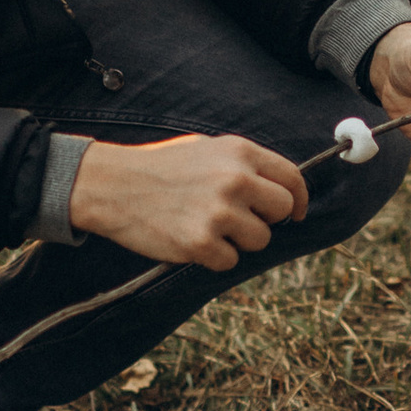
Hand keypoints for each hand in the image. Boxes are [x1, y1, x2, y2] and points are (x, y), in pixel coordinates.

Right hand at [67, 132, 308, 268]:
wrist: (112, 185)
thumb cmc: (160, 167)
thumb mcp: (207, 149)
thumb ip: (244, 165)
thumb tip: (279, 188)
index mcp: (240, 152)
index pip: (292, 178)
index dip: (298, 200)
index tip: (296, 213)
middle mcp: (235, 179)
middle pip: (282, 211)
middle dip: (266, 219)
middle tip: (238, 220)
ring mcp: (219, 212)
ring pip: (259, 240)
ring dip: (238, 240)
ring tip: (206, 225)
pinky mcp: (200, 243)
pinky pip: (230, 261)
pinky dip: (214, 257)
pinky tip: (190, 239)